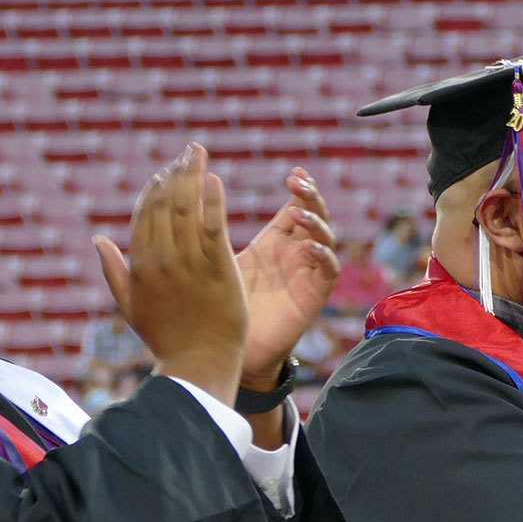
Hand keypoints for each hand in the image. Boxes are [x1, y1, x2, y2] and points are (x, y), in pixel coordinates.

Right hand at [93, 145, 247, 406]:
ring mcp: (190, 264)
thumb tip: (97, 238)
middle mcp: (161, 260)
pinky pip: (214, 225)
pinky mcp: (219, 269)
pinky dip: (213, 199)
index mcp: (139, 266)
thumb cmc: (165, 338)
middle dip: (174, 172)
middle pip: (165, 203)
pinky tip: (215, 180)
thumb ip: (113, 270)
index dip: (154, 187)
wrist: (199, 364)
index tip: (166, 171)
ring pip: (188, 208)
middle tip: (187, 152)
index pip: (143, 213)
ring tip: (199, 154)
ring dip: (192, 175)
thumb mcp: (130, 305)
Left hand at [234, 167, 338, 388]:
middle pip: (315, 215)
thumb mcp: (218, 256)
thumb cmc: (221, 302)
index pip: (295, 206)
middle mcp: (296, 252)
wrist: (229, 349)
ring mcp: (307, 273)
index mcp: (276, 241)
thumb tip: (194, 191)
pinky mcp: (313, 296)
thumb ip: (214, 227)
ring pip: (326, 238)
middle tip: (297, 183)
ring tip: (297, 213)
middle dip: (310, 196)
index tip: (294, 172)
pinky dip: (322, 256)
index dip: (300, 188)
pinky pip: (328, 271)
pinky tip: (308, 248)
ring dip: (316, 222)